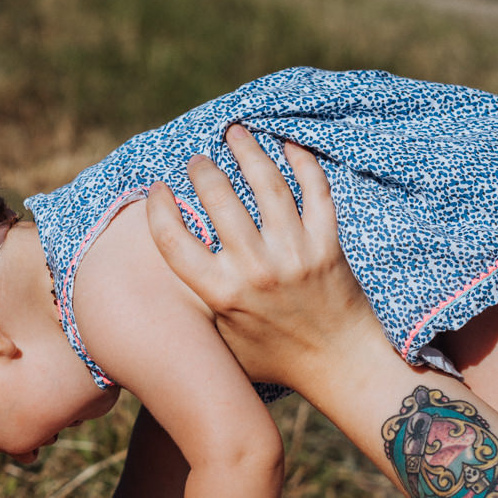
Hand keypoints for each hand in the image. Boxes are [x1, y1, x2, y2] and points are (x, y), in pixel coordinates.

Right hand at [146, 125, 379, 385]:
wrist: (339, 365)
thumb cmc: (276, 359)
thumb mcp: (223, 342)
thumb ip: (199, 305)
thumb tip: (167, 274)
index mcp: (222, 295)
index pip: (173, 241)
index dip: (158, 209)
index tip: (158, 190)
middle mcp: (256, 270)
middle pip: (219, 198)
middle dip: (203, 170)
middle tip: (199, 161)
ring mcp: (295, 254)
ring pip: (267, 183)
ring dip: (247, 150)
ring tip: (235, 133)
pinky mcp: (328, 246)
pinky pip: (315, 190)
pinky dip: (302, 161)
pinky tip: (287, 145)